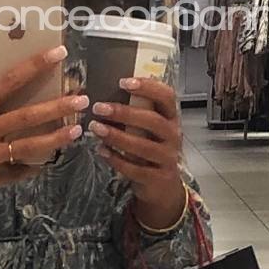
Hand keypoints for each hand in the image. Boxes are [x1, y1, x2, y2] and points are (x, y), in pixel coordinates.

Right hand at [0, 45, 85, 234]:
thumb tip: (18, 95)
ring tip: (76, 130)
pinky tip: (45, 161)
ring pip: (29, 147)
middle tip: (82, 98)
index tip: (59, 53)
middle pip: (27, 116)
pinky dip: (32, 166)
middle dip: (58, 107)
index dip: (35, 65)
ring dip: (56, 138)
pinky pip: (17, 172)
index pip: (9, 81)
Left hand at [88, 77, 186, 228]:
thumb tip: (103, 93)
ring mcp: (168, 158)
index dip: (148, 87)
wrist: (163, 186)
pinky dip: (116, 159)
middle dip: (124, 113)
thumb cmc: (150, 147)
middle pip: (153, 121)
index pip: (167, 96)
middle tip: (99, 107)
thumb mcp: (148, 129)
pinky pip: (136, 169)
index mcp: (171, 117)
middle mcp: (173, 136)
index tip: (123, 82)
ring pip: (143, 146)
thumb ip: (135, 112)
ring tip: (95, 128)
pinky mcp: (158, 178)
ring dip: (116, 136)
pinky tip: (101, 150)